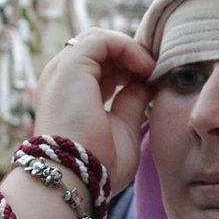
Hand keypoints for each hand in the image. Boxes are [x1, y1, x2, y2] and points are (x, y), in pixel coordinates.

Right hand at [32, 29, 155, 189]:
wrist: (76, 178)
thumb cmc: (98, 167)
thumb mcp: (123, 130)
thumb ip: (132, 103)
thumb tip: (146, 84)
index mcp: (70, 96)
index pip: (100, 67)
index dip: (129, 68)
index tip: (154, 80)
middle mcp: (62, 80)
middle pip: (100, 52)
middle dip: (131, 57)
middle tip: (157, 72)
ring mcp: (62, 72)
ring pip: (99, 41)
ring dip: (130, 51)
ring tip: (152, 69)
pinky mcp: (70, 66)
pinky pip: (101, 40)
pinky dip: (126, 47)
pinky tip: (145, 67)